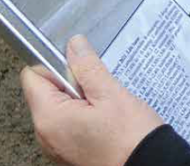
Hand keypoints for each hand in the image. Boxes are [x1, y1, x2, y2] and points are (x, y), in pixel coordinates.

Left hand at [21, 34, 162, 165]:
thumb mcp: (110, 93)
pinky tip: (104, 113)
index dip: (55, 62)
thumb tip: (74, 45)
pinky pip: (67, 119)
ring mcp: (57, 143)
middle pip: (45, 89)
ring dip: (79, 94)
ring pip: (58, 103)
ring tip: (104, 99)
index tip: (80, 64)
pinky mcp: (69, 148)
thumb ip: (87, 67)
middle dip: (69, 79)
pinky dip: (83, 110)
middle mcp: (46, 134)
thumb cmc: (128, 138)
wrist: (146, 164)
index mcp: (49, 118)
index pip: (33, 76)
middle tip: (97, 85)